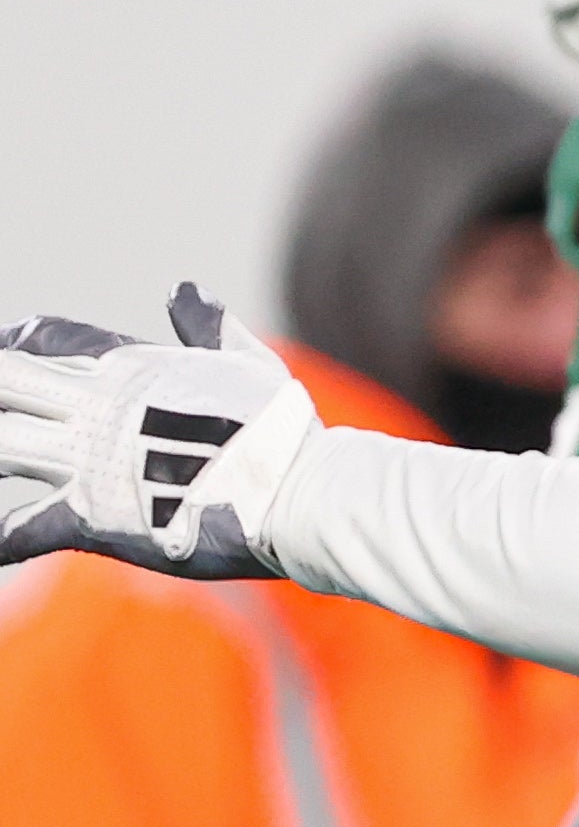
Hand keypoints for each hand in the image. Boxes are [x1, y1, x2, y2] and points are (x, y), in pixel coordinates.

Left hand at [0, 288, 320, 578]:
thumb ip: (209, 328)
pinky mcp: (93, 518)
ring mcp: (91, 463)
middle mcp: (100, 409)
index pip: (48, 338)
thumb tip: (184, 288)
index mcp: (132, 368)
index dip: (12, 340)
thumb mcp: (249, 364)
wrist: (300, 493)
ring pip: (2, 444)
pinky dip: (1, 537)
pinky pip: (24, 527)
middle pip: (7, 380)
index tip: (2, 347)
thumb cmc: (283, 430)